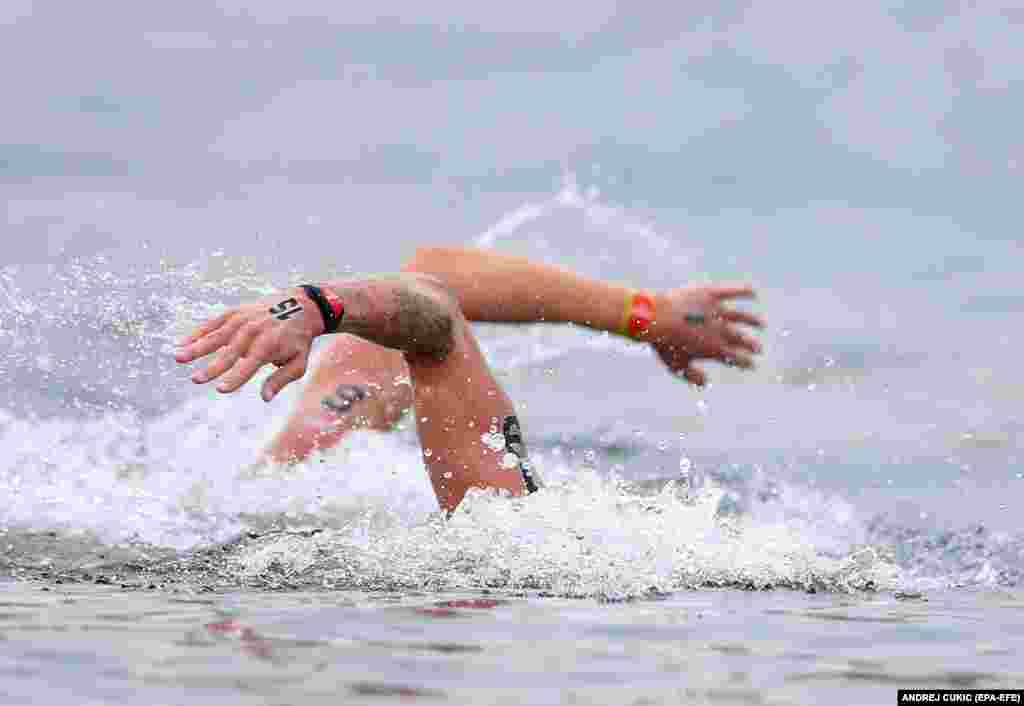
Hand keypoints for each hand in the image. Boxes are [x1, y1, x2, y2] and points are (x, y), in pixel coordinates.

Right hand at [173, 290, 322, 401]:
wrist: (301, 306)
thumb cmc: (298, 340)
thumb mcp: (299, 362)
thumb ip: (281, 379)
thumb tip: (265, 398)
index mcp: (269, 345)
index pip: (249, 365)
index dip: (235, 378)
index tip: (221, 389)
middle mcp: (253, 331)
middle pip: (229, 352)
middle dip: (212, 367)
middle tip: (195, 380)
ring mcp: (242, 320)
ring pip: (216, 336)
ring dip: (196, 347)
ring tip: (178, 357)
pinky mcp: (234, 313)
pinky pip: (213, 323)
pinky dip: (197, 333)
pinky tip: (181, 343)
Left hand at [647, 285, 763, 385]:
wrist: (658, 318)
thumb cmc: (664, 344)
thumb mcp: (676, 365)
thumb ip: (692, 376)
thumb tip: (705, 383)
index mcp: (714, 349)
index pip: (737, 358)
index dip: (746, 362)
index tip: (751, 364)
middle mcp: (720, 330)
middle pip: (741, 339)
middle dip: (751, 345)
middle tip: (758, 349)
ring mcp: (716, 311)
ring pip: (741, 316)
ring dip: (753, 320)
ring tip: (762, 324)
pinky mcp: (710, 294)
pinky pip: (731, 291)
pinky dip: (744, 291)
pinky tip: (753, 292)